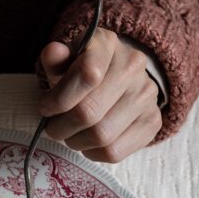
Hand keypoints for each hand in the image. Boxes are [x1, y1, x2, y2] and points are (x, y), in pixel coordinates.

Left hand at [38, 28, 161, 161]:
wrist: (118, 78)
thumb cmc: (82, 70)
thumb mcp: (65, 60)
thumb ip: (55, 60)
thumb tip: (53, 53)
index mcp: (107, 44)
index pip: (86, 75)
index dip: (59, 99)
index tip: (46, 108)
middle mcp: (133, 66)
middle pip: (89, 112)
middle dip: (61, 127)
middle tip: (53, 128)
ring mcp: (147, 95)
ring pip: (101, 136)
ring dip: (76, 141)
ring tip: (70, 134)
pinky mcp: (152, 121)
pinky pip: (115, 152)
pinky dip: (93, 153)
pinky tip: (88, 143)